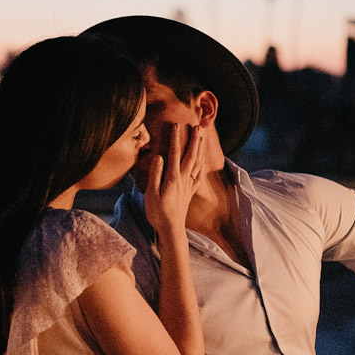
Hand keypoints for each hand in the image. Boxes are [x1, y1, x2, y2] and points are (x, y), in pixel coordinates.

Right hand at [144, 123, 204, 237]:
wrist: (171, 229)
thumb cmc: (158, 213)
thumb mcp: (152, 194)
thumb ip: (155, 174)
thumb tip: (159, 157)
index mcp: (173, 178)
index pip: (174, 153)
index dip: (176, 139)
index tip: (177, 125)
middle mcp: (183, 179)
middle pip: (191, 155)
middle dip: (194, 140)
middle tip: (196, 126)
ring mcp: (188, 186)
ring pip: (197, 163)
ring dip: (199, 149)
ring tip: (201, 138)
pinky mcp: (190, 192)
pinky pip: (198, 176)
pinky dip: (201, 166)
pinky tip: (202, 162)